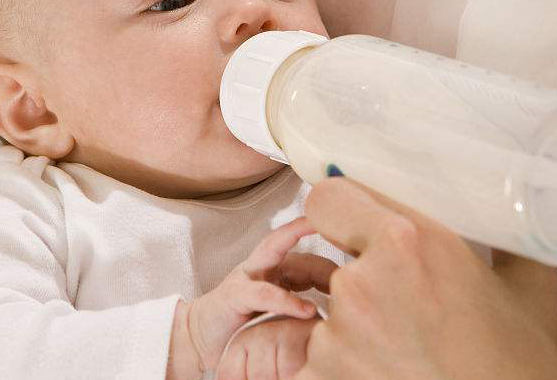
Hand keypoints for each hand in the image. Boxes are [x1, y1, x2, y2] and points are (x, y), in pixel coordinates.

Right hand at [169, 217, 337, 378]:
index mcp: (273, 269)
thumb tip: (338, 308)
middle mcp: (260, 265)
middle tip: (340, 220)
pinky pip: (263, 293)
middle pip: (286, 236)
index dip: (330, 260)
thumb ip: (301, 301)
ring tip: (332, 264)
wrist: (200, 337)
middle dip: (308, 223)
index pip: (307, 255)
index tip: (357, 261)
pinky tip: (307, 310)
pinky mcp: (234, 295)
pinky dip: (286, 300)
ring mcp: (245, 276)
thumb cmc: (241, 321)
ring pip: (273, 251)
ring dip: (298, 249)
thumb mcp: (278, 309)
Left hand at [296, 179, 556, 379]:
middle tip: (407, 314)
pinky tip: (387, 374)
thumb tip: (504, 212)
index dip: (342, 215)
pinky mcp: (319, 379)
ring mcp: (335, 337)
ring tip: (405, 354)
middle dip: (363, 285)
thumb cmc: (522, 366)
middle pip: (334, 267)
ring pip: (328, 318)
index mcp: (405, 243)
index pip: (328, 199)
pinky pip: (317, 362)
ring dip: (355, 333)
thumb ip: (501, 238)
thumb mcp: (528, 286)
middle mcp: (361, 283)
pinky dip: (344, 370)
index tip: (357, 232)